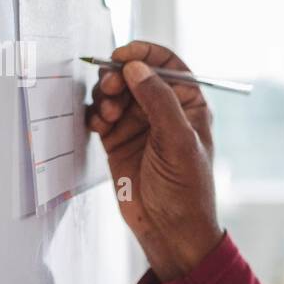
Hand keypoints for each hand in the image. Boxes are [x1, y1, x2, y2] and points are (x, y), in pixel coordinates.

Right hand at [86, 40, 222, 281]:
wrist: (170, 230)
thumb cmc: (186, 190)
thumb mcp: (178, 142)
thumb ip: (158, 102)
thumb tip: (137, 68)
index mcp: (189, 104)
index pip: (167, 64)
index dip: (145, 52)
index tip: (123, 55)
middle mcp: (163, 109)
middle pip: (134, 74)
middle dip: (119, 76)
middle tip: (111, 88)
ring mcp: (139, 124)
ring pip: (114, 92)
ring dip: (106, 96)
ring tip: (108, 116)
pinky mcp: (117, 140)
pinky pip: (99, 114)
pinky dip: (94, 114)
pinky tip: (98, 125)